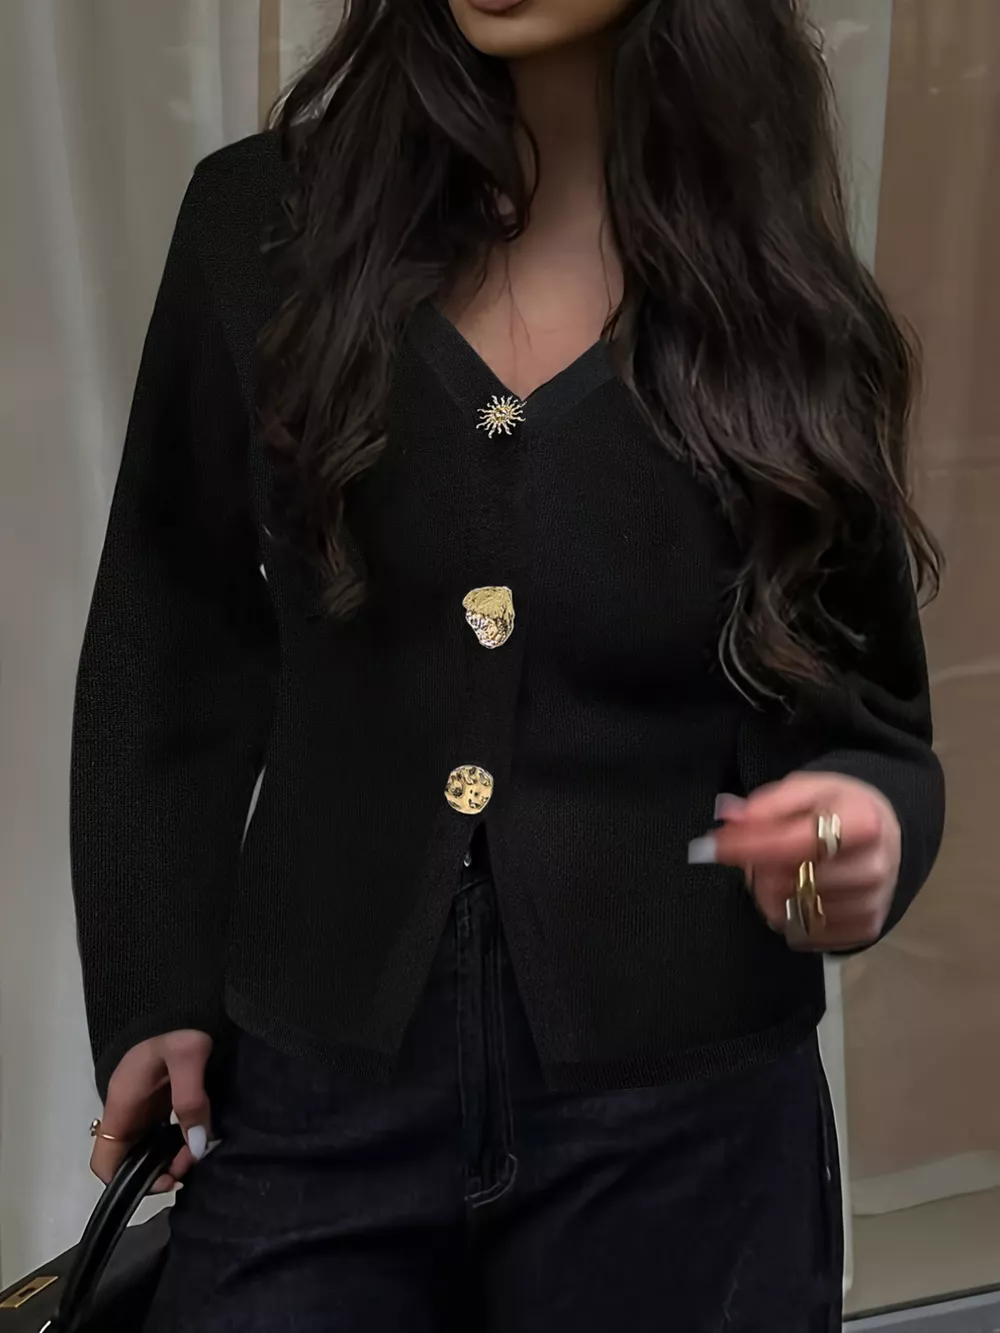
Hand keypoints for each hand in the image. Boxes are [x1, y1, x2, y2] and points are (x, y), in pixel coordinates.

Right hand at [91, 1030, 213, 1191]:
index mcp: (122, 1103)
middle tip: (189, 1167)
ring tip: (198, 1153)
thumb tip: (195, 1148)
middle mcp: (128, 1109)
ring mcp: (144, 1104)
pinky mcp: (160, 1097)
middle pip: (129, 1159)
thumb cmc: (180, 1025)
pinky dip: (177, 1140)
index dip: (124, 1181)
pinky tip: (197, 1138)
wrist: (187, 996)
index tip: (162, 1180)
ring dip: (170, 1157)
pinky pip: (162, 1130)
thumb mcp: (188, 1058)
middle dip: (156, 1172)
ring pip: (148, 1146)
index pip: (104, 1160)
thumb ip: (190, 1100)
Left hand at [689, 773, 900, 949]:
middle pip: (788, 880)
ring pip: (792, 911)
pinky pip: (806, 933)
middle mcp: (873, 866)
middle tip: (759, 854)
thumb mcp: (808, 789)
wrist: (884, 833)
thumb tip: (731, 818)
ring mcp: (871, 902)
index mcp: (863, 822)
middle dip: (759, 868)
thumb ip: (769, 803)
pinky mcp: (866, 929)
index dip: (750, 845)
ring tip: (783, 871)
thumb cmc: (839, 808)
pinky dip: (791, 915)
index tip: (716, 846)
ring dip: (772, 893)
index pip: (794, 842)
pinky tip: (800, 893)